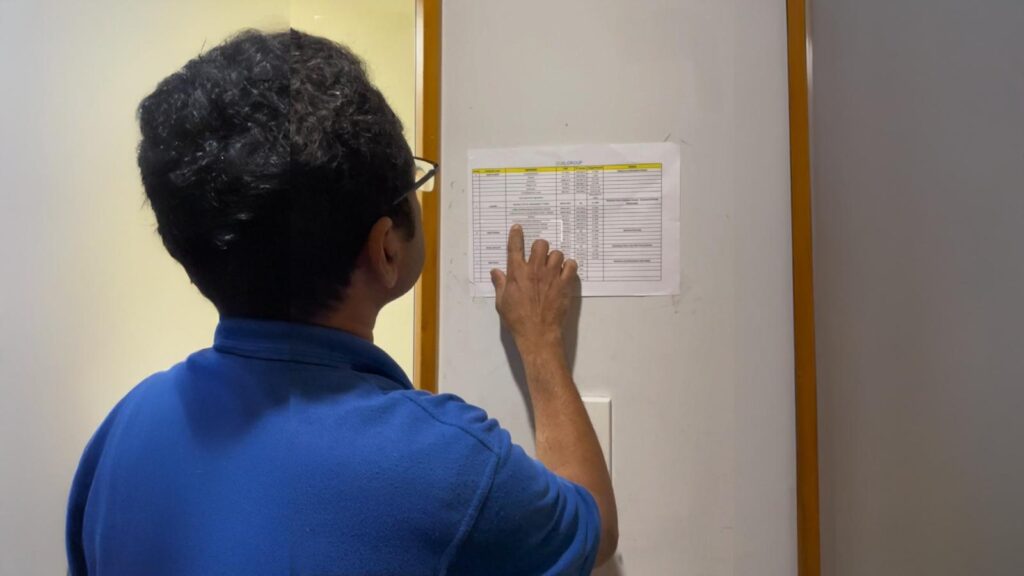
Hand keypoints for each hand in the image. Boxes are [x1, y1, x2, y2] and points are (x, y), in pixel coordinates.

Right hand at [490, 225, 577, 351]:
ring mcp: (551, 276)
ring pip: (557, 253)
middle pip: (541, 244)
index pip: (515, 247)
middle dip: (540, 247)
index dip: (516, 235)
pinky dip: (569, 266)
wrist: (538, 333)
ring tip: (553, 267)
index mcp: (517, 273)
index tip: (518, 228)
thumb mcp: (502, 303)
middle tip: (539, 256)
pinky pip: (571, 265)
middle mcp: (535, 270)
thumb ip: (500, 284)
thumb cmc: (517, 320)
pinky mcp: (564, 284)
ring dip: (554, 258)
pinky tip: (564, 273)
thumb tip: (495, 272)